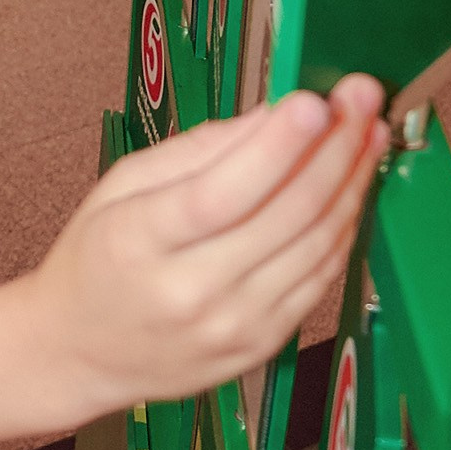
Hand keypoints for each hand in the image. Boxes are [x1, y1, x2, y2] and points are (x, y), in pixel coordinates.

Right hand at [31, 81, 389, 417]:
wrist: (81, 351)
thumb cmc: (98, 259)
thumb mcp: (122, 186)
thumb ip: (198, 151)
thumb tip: (274, 115)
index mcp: (137, 243)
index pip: (220, 193)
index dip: (277, 147)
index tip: (316, 101)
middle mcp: (188, 292)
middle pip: (284, 216)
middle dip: (335, 148)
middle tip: (362, 97)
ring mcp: (231, 326)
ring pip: (316, 246)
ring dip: (353, 183)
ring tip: (369, 133)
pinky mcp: (261, 345)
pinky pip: (321, 279)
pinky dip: (343, 227)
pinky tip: (352, 188)